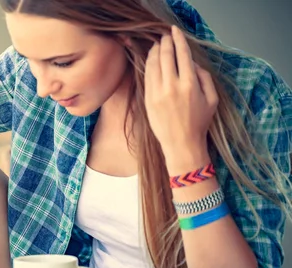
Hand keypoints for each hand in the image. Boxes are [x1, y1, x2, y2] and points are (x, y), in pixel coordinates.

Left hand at [144, 25, 217, 172]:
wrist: (181, 145)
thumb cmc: (199, 123)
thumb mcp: (212, 99)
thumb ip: (204, 78)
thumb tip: (192, 64)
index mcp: (190, 84)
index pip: (182, 55)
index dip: (178, 40)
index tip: (175, 31)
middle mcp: (172, 86)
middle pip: (166, 56)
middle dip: (165, 43)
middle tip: (165, 36)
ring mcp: (157, 93)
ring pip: (153, 65)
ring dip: (154, 52)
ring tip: (156, 46)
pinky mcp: (148, 100)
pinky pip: (147, 77)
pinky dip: (148, 65)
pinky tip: (150, 60)